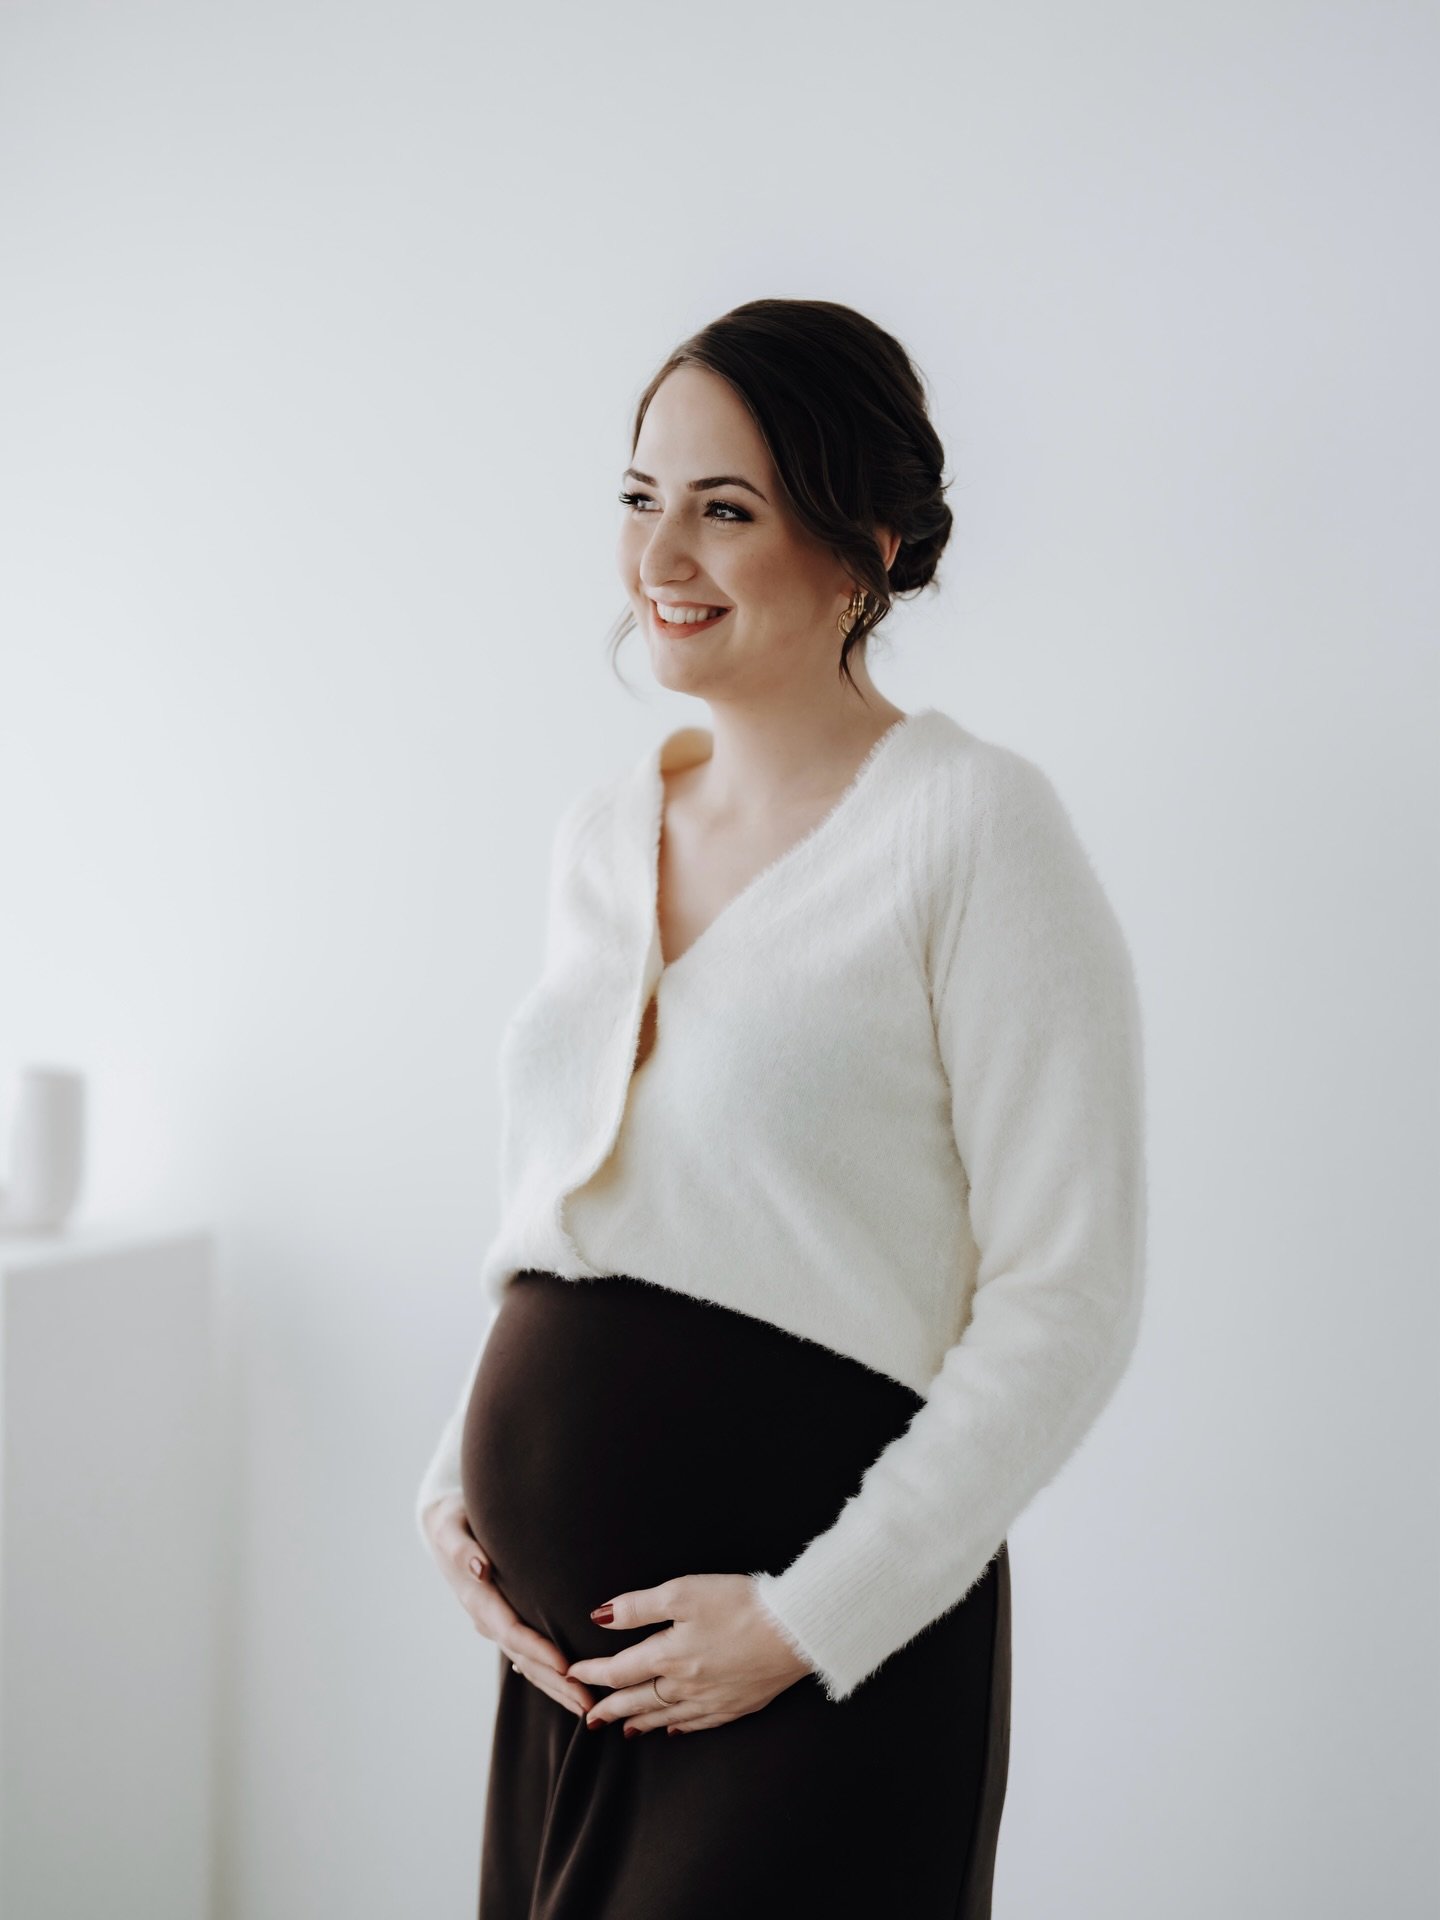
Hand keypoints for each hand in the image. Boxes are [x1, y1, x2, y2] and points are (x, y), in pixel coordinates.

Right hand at [421, 1492, 596, 1719]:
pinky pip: (527, 1653)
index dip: (538, 1650)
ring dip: (555, 1686)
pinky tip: (569, 1688)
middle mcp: (486, 1618)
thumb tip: (481, 1568)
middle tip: (589, 1703)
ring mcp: (495, 1624)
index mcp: (476, 1598)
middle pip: (524, 1658)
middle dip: (555, 1681)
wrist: (444, 1525)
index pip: (511, 1631)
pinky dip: (548, 1673)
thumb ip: (462, 1548)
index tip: (566, 1666)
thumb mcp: (450, 1526)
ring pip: (527, 1663)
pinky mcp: (505, 1621)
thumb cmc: (452, 1519)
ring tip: (587, 1706)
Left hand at [565, 1573, 813, 1736]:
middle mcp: (684, 1686)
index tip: (573, 1674)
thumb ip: (638, 1607)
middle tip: (589, 1718)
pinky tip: (673, 1729)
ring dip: (640, 1722)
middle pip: (637, 1700)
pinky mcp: (737, 1705)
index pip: (619, 1670)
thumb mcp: (683, 1592)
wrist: (795, 1630)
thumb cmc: (739, 1603)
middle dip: (610, 1708)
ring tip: (623, 1729)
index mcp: (668, 1656)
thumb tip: (599, 1617)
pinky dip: (679, 1727)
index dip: (592, 1673)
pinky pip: (698, 1724)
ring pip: (665, 1717)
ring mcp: (712, 1700)